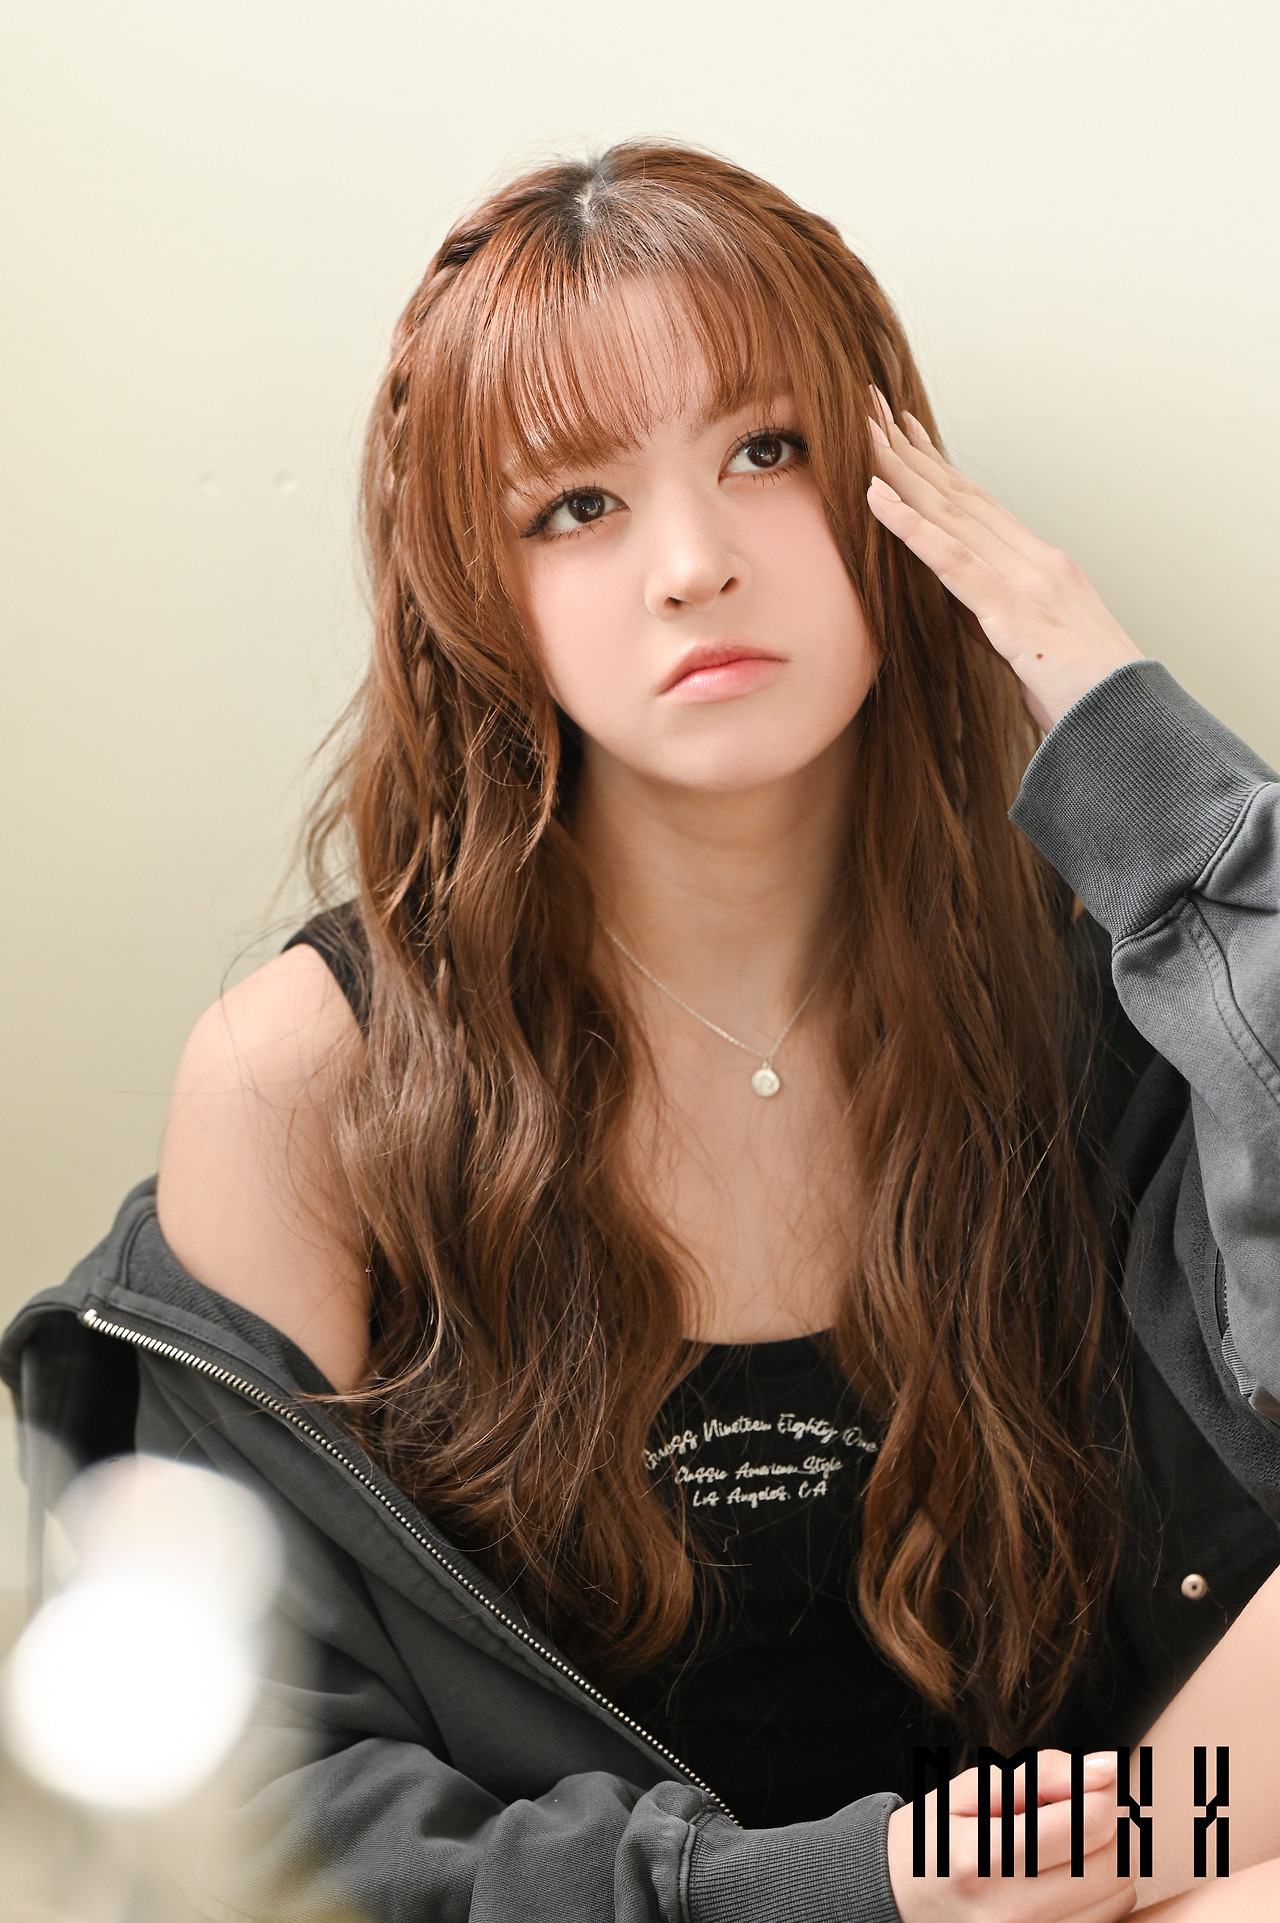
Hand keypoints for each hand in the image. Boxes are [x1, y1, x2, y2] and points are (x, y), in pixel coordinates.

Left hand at [864, 391, 1142, 733]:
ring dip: (902, 471)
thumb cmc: (1084, 696)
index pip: (978, 502)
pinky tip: (878, 499)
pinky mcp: (1013, 615)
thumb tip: (956, 599)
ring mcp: (1026, 581)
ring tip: (862, 434)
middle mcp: (1035, 559)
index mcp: (1042, 564)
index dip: (936, 463)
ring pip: (952, 513)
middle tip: (868, 405)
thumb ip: (993, 615)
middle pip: (960, 493)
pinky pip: (953, 562)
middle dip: (910, 449)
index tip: (903, 429)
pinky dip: (911, 527)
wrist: (1128, 723)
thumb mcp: (1032, 646)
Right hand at [886, 1748, 1135, 1922]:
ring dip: (1102, 1865)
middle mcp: (1008, 1918)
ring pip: (1118, 1898)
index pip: (1089, 1825)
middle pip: (1113, 1866)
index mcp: (983, 1862)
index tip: (1076, 1783)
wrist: (896, 1905)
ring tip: (1058, 1851)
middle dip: (1101, 1828)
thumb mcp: (969, 1791)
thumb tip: (1108, 1768)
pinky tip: (1060, 1882)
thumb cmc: (932, 1843)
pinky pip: (1105, 1922)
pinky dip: (1096, 1897)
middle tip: (1065, 1815)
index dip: (1095, 1792)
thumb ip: (1040, 1775)